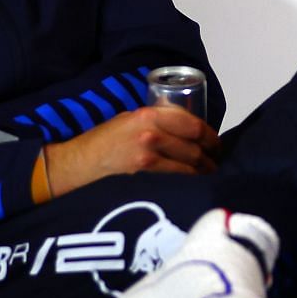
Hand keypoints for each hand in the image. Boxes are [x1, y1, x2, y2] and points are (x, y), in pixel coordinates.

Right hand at [38, 105, 220, 200]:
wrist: (80, 162)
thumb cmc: (105, 140)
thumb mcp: (131, 119)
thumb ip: (158, 120)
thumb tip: (186, 129)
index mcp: (149, 115)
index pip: (192, 124)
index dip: (210, 135)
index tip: (215, 143)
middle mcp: (151, 133)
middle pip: (195, 145)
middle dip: (211, 154)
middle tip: (216, 160)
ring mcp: (148, 155)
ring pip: (190, 163)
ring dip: (204, 169)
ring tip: (209, 172)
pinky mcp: (144, 174)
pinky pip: (177, 177)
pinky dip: (190, 180)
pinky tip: (194, 182)